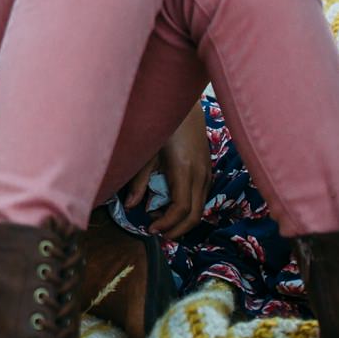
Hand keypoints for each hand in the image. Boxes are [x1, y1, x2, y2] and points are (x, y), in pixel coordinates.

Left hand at [121, 101, 211, 238]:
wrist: (184, 106)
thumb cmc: (162, 126)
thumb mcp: (146, 152)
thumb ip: (138, 180)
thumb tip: (131, 206)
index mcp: (185, 170)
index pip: (182, 208)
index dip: (167, 224)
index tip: (151, 228)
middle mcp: (201, 174)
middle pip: (195, 215)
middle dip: (177, 229)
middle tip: (156, 232)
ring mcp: (207, 173)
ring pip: (200, 208)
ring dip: (182, 220)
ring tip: (160, 220)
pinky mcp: (207, 170)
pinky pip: (201, 197)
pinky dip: (188, 208)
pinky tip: (169, 205)